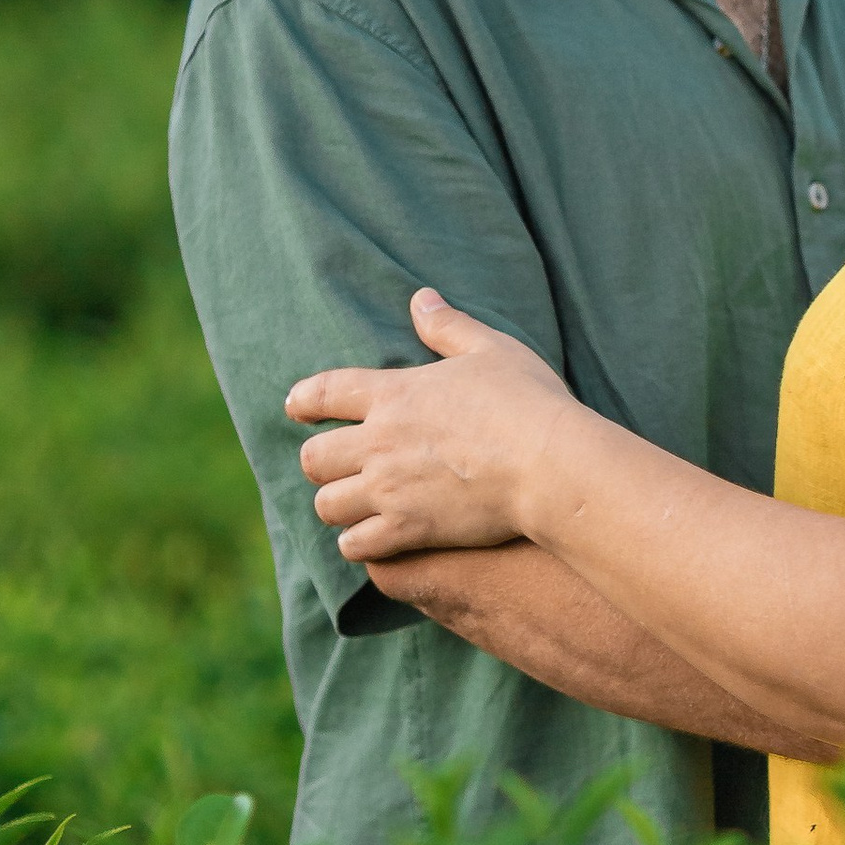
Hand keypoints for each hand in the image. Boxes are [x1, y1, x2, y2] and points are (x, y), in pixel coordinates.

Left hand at [288, 287, 570, 560]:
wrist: (550, 465)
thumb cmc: (528, 402)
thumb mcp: (492, 350)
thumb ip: (448, 327)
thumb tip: (421, 299)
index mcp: (395, 394)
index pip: (324, 392)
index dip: (302, 400)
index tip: (294, 407)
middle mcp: (380, 441)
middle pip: (313, 458)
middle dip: (320, 463)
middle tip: (337, 467)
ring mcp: (390, 489)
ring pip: (327, 505)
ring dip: (337, 505)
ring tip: (354, 506)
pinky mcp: (408, 529)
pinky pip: (355, 545)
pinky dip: (357, 544)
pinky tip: (372, 539)